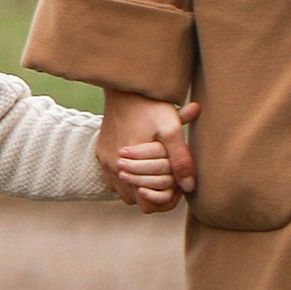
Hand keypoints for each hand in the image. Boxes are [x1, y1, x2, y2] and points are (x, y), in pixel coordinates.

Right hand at [100, 88, 196, 214]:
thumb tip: (189, 187)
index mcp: (129, 165)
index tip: (178, 186)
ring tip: (158, 171)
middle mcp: (113, 167)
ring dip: (141, 186)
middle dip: (156, 193)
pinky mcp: (101, 153)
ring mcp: (104, 161)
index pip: (149, 204)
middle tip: (171, 177)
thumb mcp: (171, 128)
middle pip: (137, 201)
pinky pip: (114, 179)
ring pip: (126, 192)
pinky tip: (142, 164)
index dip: (166, 200)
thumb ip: (181, 158)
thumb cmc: (150, 105)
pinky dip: (129, 178)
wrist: (124, 85)